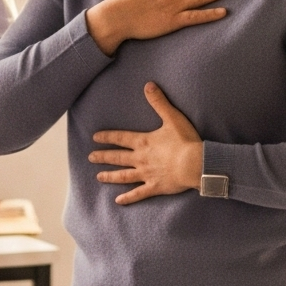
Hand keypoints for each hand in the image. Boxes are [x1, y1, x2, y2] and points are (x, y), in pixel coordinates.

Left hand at [90, 83, 202, 201]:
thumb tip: (148, 85)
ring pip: (124, 176)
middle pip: (118, 157)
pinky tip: (118, 201)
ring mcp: (146, 174)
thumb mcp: (172, 117)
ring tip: (99, 177)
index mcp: (143, 142)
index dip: (107, 137)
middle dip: (103, 156)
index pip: (121, 138)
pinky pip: (138, 194)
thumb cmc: (185, 141)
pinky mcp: (155, 187)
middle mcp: (141, 159)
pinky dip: (128, 198)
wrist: (194, 163)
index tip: (95, 138)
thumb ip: (159, 102)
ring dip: (110, 176)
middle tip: (90, 157)